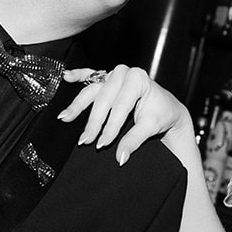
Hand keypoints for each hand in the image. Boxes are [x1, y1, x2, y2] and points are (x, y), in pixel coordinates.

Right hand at [59, 66, 191, 164]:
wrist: (166, 108)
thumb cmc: (161, 114)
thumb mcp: (151, 127)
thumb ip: (134, 141)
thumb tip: (120, 157)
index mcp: (138, 79)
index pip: (120, 106)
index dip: (110, 127)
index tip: (102, 144)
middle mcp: (124, 73)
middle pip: (103, 99)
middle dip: (94, 122)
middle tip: (85, 140)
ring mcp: (113, 75)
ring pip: (92, 91)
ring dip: (78, 106)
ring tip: (65, 117)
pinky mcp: (106, 78)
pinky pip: (89, 75)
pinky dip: (77, 75)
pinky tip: (66, 76)